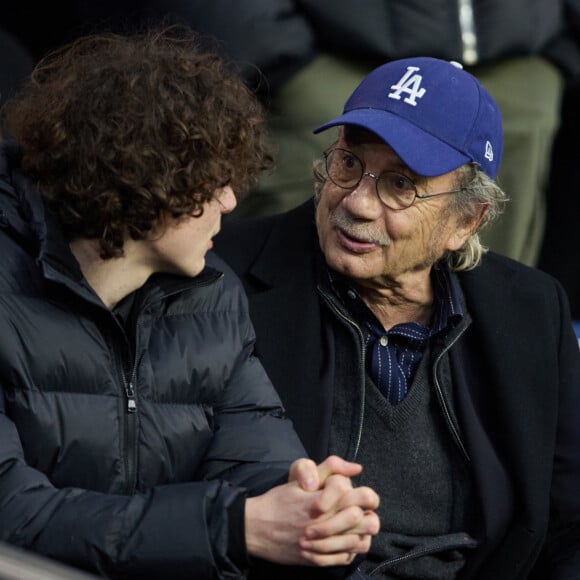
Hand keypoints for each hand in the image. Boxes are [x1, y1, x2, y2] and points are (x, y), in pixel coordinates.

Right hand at [245, 456, 379, 566]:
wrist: (255, 528)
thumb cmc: (279, 501)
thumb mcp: (301, 478)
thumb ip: (330, 469)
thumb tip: (356, 468)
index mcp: (323, 500)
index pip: (361, 495)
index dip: (364, 493)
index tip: (359, 495)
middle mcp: (325, 523)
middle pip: (365, 520)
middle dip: (368, 513)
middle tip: (364, 511)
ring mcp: (322, 544)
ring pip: (360, 542)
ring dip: (362, 533)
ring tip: (357, 526)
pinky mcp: (317, 560)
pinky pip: (347, 558)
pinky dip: (351, 550)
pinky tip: (345, 540)